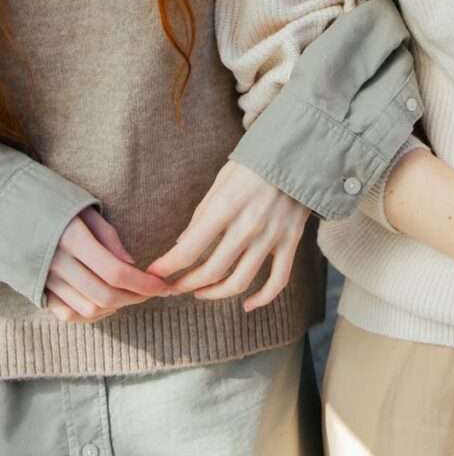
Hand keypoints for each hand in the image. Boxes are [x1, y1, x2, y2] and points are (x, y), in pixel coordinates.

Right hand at [46, 206, 171, 322]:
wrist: (16, 210)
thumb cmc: (58, 204)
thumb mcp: (86, 210)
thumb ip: (108, 237)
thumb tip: (131, 263)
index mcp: (72, 239)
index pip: (115, 272)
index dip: (143, 283)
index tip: (162, 286)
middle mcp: (58, 263)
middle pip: (104, 295)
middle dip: (135, 298)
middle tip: (152, 292)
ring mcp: (46, 280)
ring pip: (88, 309)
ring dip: (115, 307)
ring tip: (131, 295)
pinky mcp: (39, 290)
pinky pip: (68, 314)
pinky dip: (91, 314)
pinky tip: (106, 303)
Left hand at [147, 160, 309, 310]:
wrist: (297, 151)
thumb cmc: (253, 164)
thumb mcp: (221, 181)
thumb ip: (202, 214)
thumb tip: (183, 244)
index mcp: (225, 207)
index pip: (190, 249)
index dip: (167, 267)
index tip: (154, 274)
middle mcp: (248, 226)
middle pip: (211, 271)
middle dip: (184, 284)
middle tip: (172, 287)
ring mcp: (271, 236)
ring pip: (240, 282)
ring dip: (214, 293)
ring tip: (200, 292)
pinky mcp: (291, 241)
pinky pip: (277, 281)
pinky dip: (262, 298)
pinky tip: (247, 304)